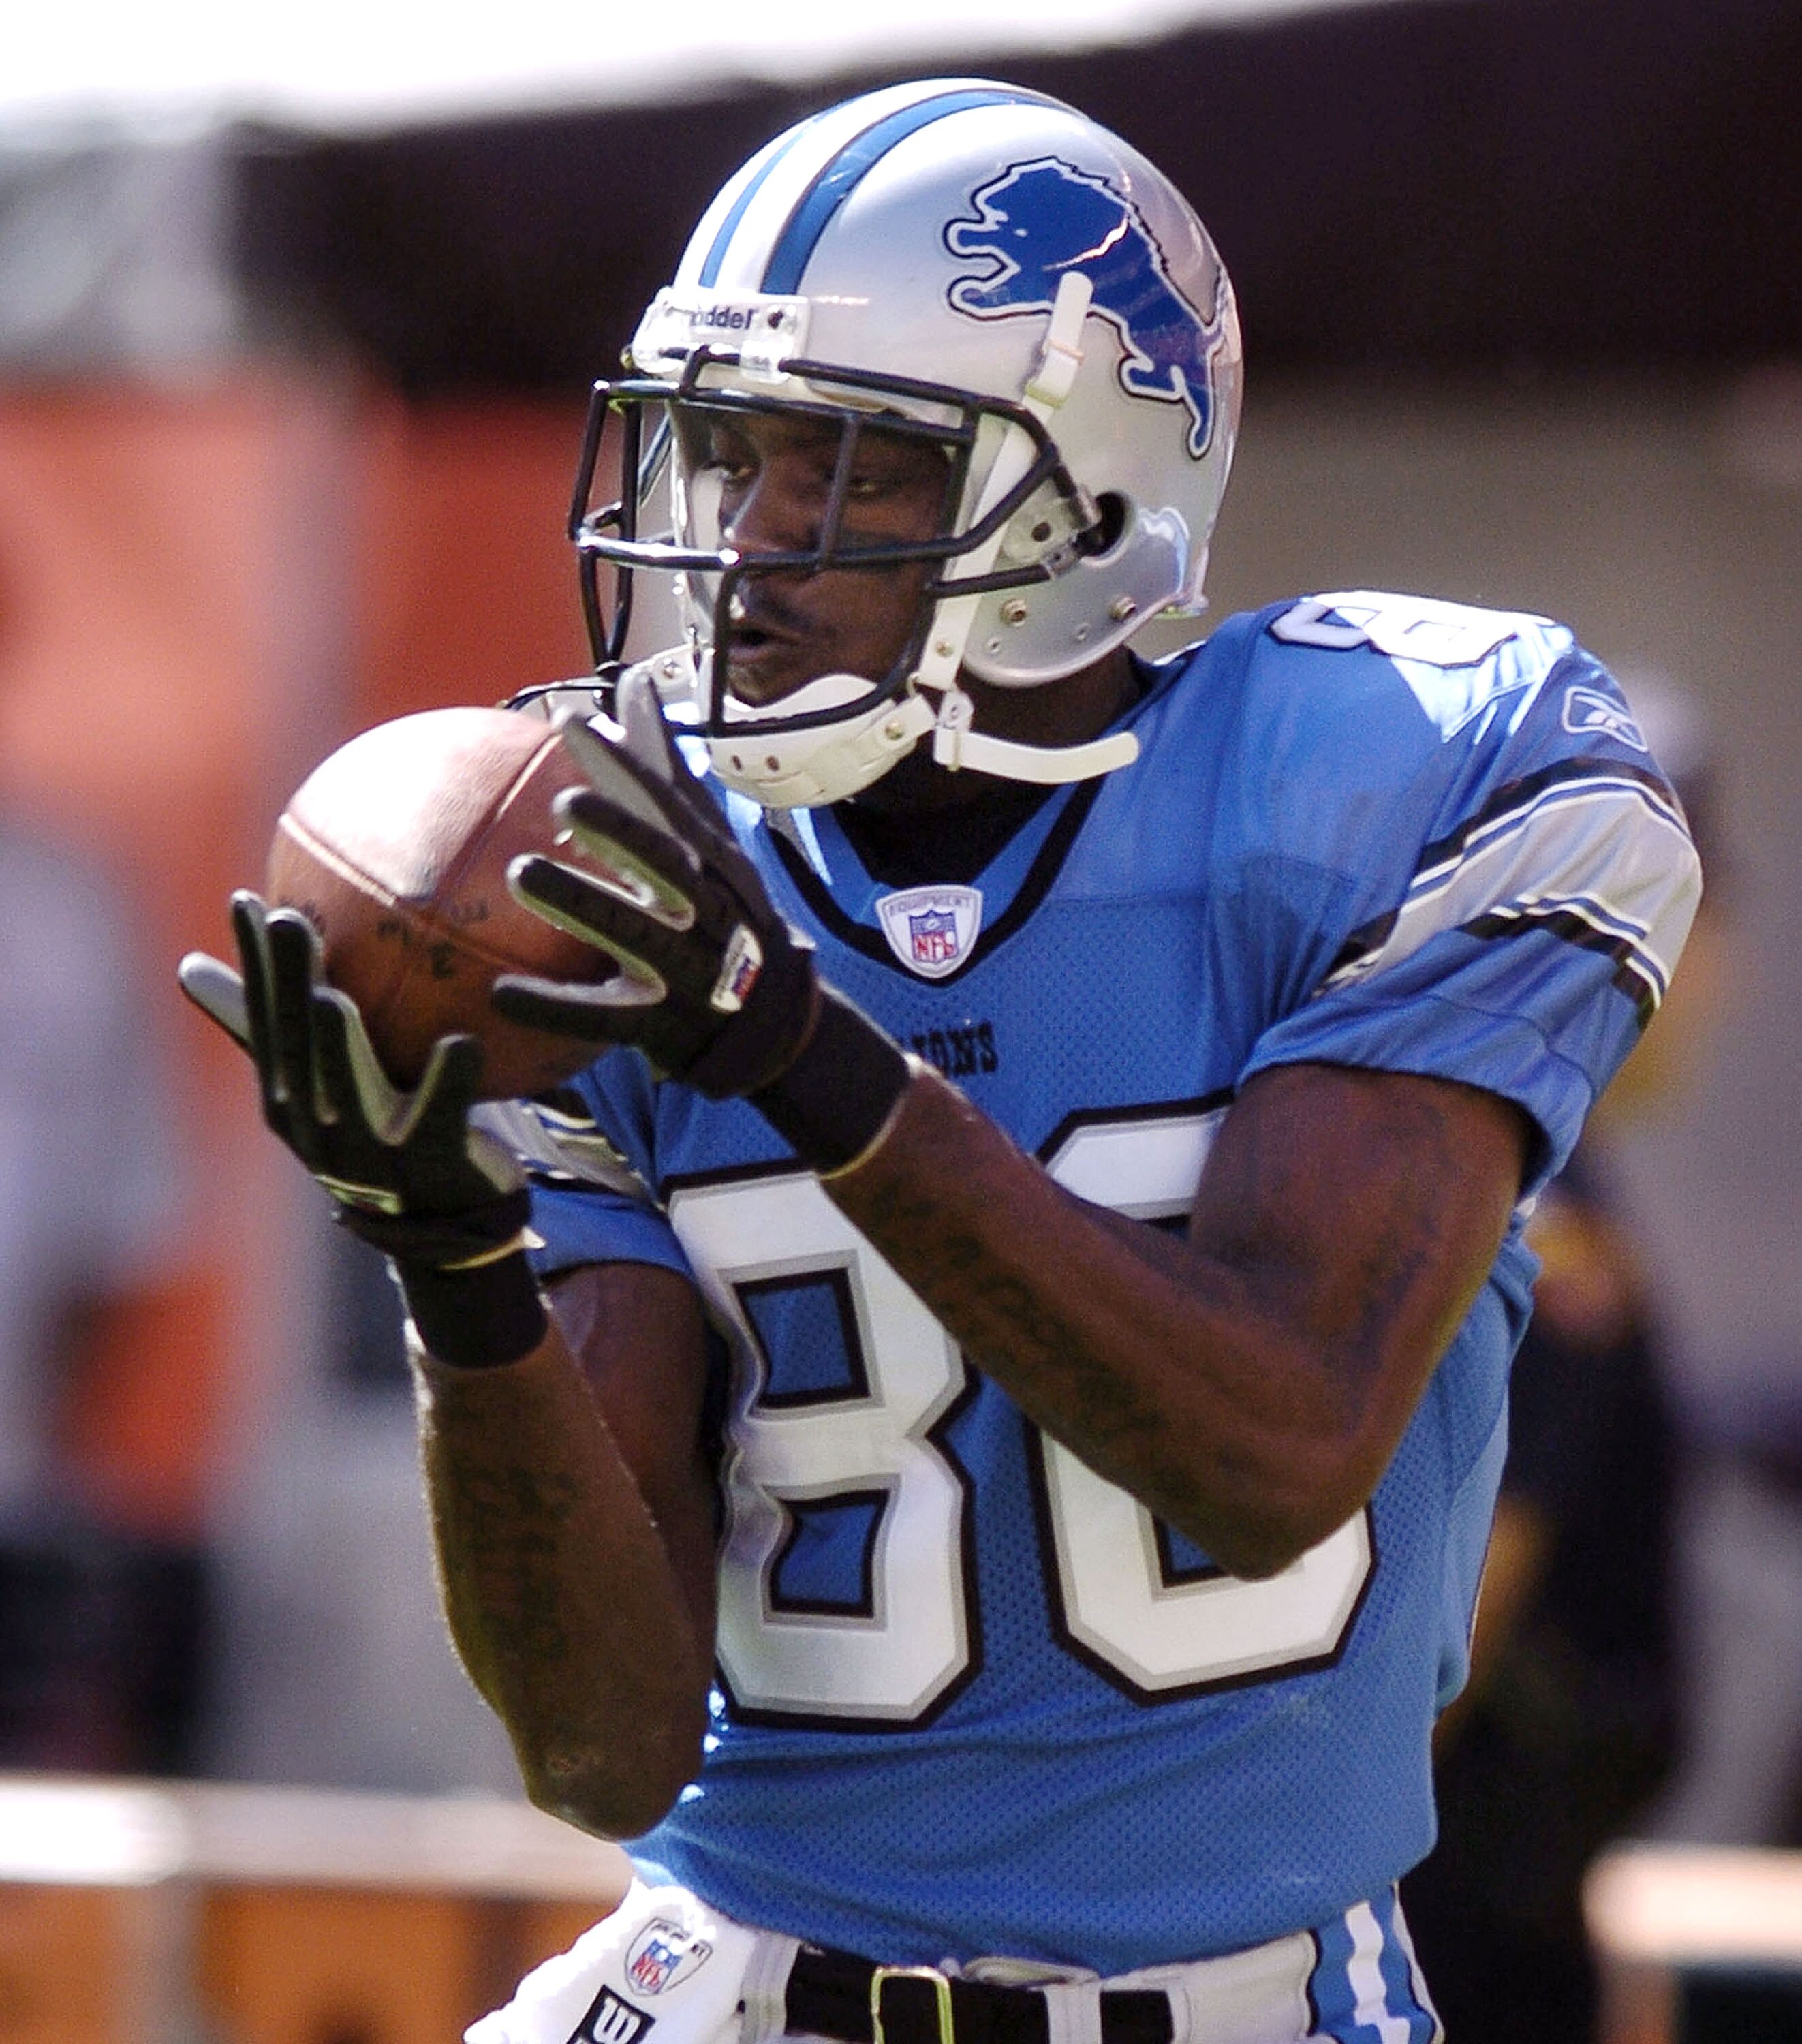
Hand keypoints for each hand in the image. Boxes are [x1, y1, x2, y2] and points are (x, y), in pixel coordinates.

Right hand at [178, 893, 524, 1260]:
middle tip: (288, 919)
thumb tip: (186, 966)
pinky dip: (448, 1081)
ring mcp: (370, 1149)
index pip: (265, 1019)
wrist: (441, 1224)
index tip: (245, 900)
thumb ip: (269, 1026)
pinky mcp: (429, 1161)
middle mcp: (317, 1125)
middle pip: (298, 1046)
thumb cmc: (376, 1132)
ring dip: (339, 1042)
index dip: (254, 964)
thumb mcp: (316, 1083)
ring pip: (348, 1087)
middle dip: (288, 984)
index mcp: (288, 1099)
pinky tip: (462, 1042)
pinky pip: (440, 1116)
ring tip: (332, 993)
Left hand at [493, 671, 818, 1097]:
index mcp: (711, 864)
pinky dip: (554, 1008)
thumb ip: (665, 769)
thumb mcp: (703, 842)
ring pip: (635, 934)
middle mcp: (706, 911)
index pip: (672, 805)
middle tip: (565, 800)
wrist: (766, 1015)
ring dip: (582, 904)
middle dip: (623, 832)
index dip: (628, 765)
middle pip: (668, 865)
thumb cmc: (719, 910)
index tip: (573, 722)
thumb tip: (634, 681)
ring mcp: (686, 968)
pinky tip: (499, 993)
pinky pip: (603, 1017)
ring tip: (523, 875)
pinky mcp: (660, 1023)